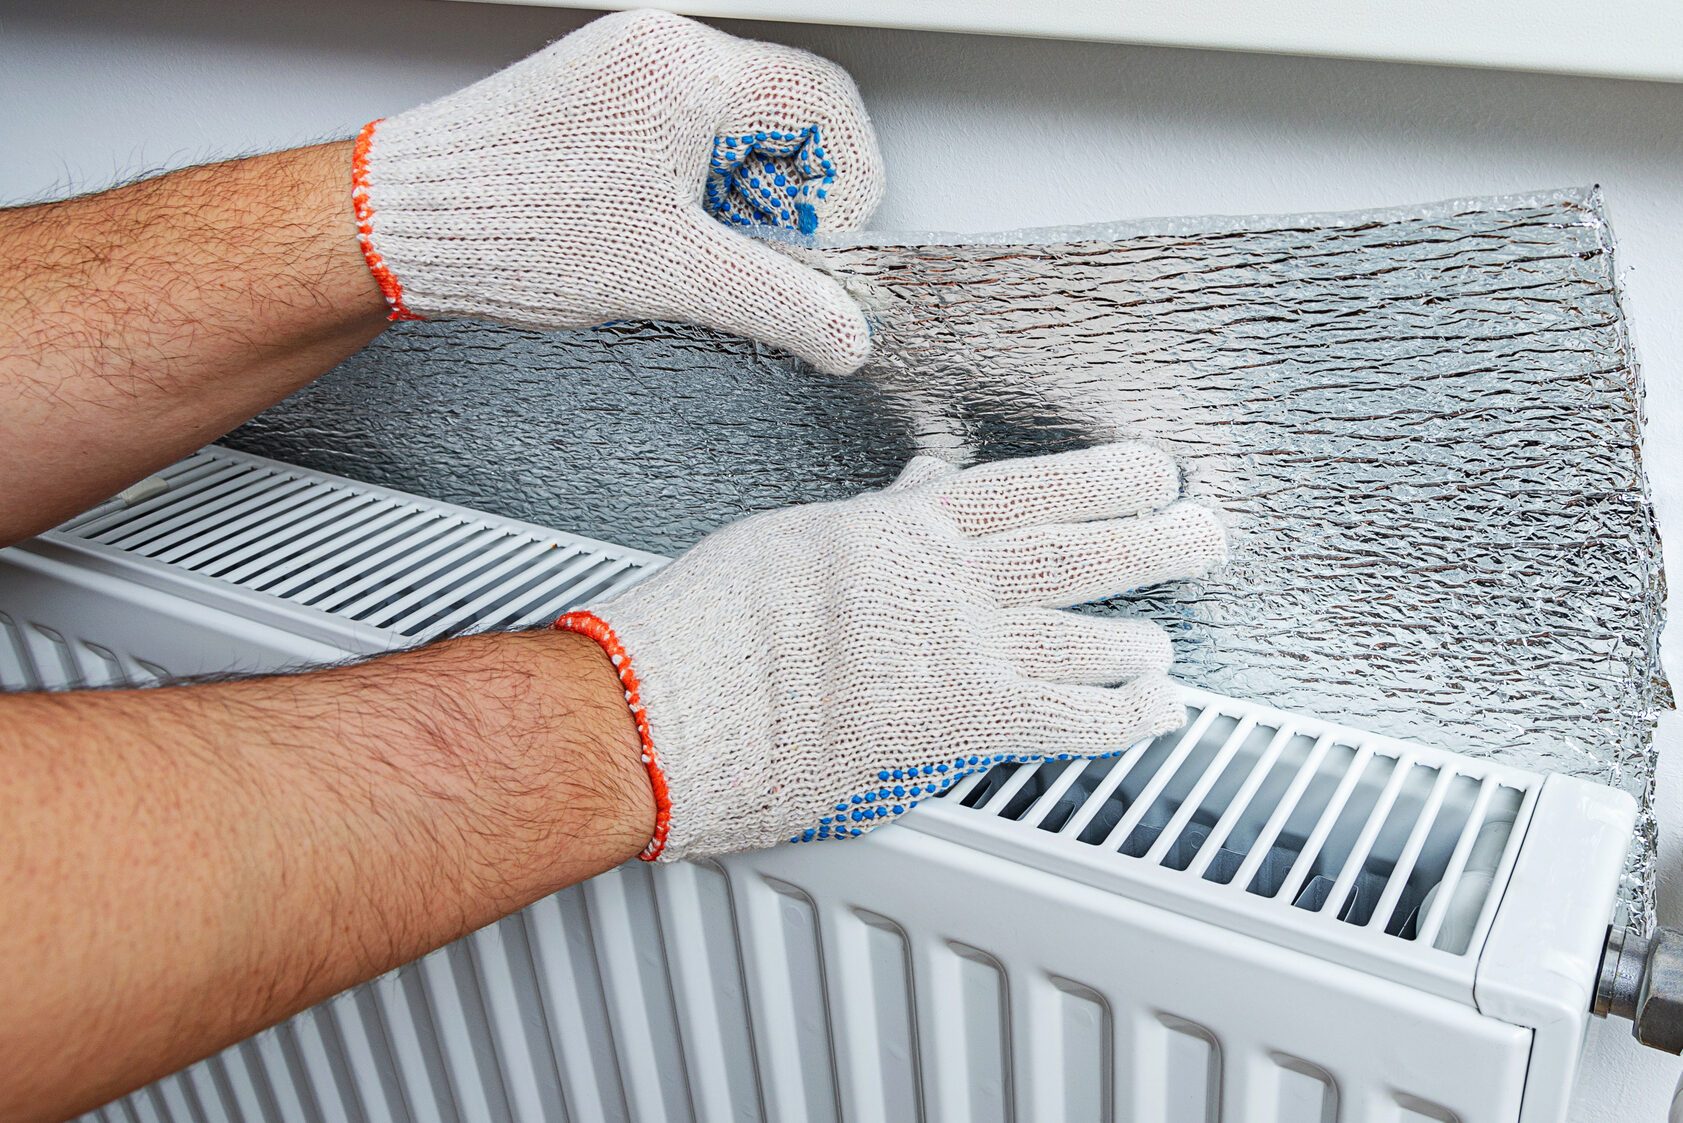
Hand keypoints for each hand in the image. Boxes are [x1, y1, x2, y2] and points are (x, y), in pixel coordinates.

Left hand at [353, 9, 883, 373]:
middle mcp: (658, 52)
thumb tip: (841, 330)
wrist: (404, 222)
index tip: (830, 241)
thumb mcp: (672, 276)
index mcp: (687, 71)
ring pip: (734, 127)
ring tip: (710, 255)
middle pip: (783, 113)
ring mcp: (626, 70)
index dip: (847, 182)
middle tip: (773, 258)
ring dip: (745, 197)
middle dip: (792, 195)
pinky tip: (668, 238)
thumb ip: (777, 303)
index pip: (825, 104)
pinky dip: (699, 189)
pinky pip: (685, 133)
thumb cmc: (508, 223)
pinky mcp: (599, 100)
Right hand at [557, 444, 1227, 860]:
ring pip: (1085, 633)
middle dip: (1157, 538)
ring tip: (1165, 642)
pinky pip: (1069, 719)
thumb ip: (872, 516)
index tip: (1148, 468)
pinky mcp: (960, 719)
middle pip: (1080, 549)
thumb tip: (914, 488)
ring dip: (1140, 639)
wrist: (681, 693)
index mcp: (905, 526)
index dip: (1103, 476)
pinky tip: (1161, 712)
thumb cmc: (713, 619)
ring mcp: (960, 646)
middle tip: (1207, 531)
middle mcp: (947, 577)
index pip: (1029, 486)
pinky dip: (1126, 716)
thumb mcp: (795, 535)